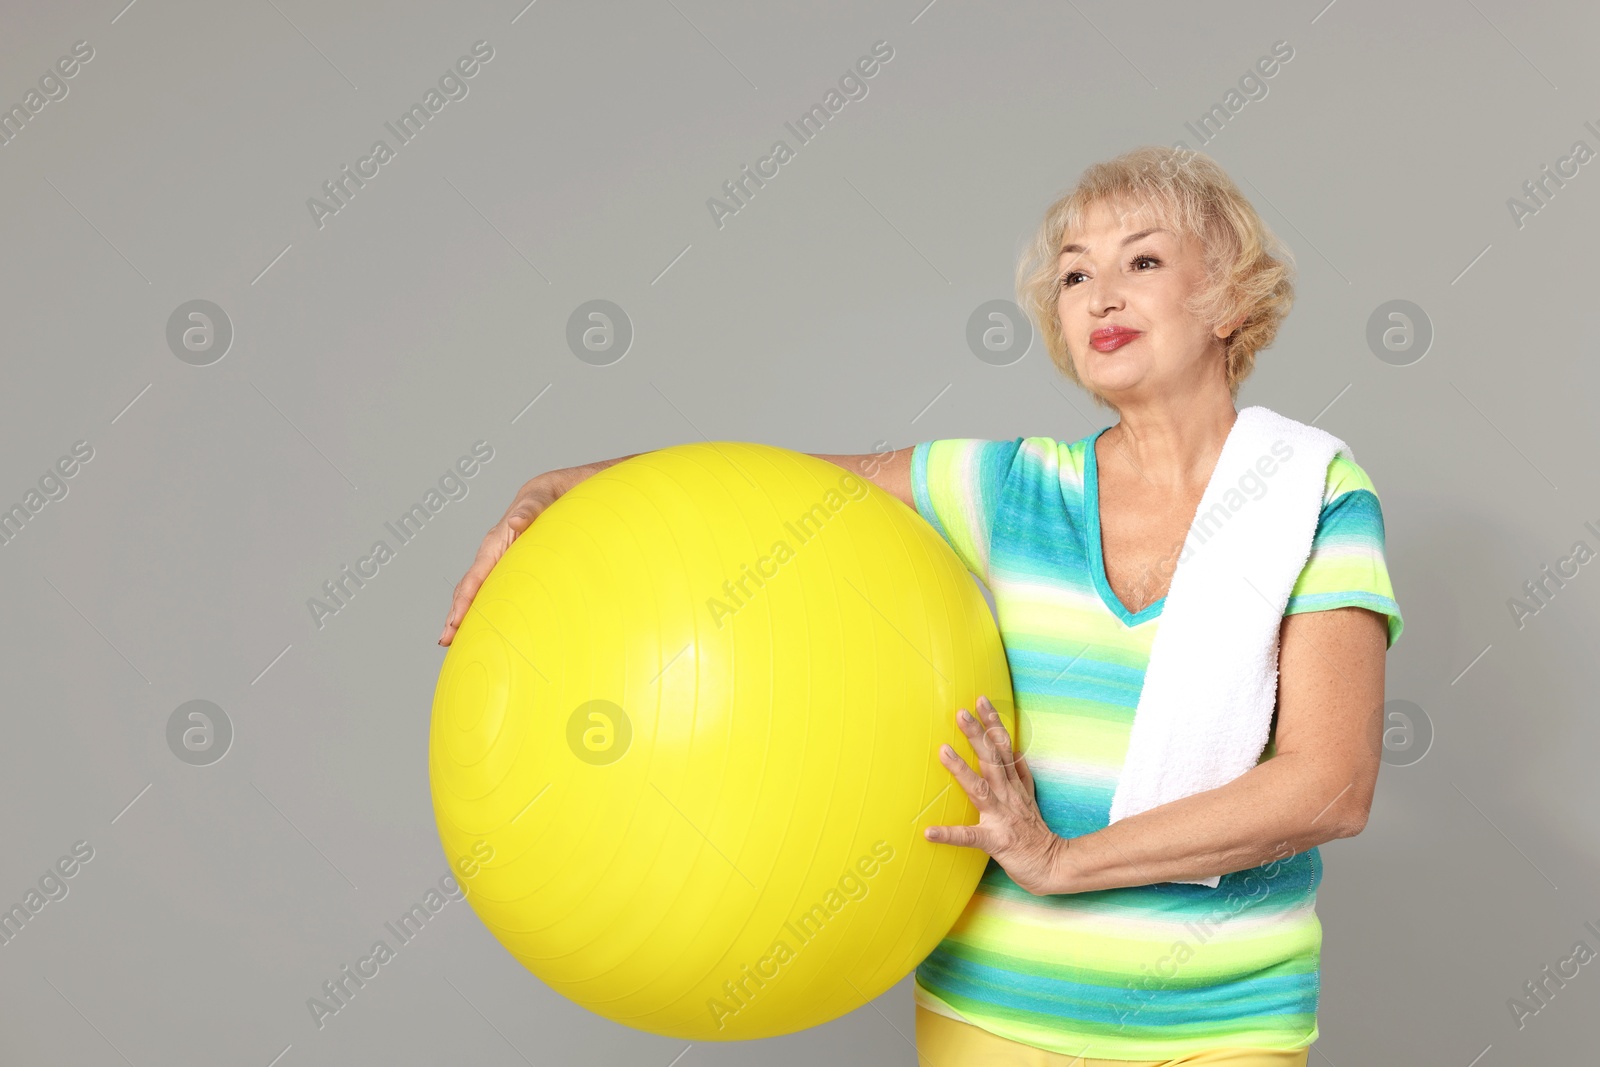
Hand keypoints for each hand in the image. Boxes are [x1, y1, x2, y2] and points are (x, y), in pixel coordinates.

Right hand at [438, 474, 560, 645]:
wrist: (553, 494)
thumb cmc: (546, 497)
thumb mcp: (540, 499)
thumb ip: (529, 509)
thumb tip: (516, 521)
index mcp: (495, 543)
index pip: (474, 577)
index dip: (463, 601)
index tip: (454, 622)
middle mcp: (492, 555)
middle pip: (469, 589)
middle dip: (456, 615)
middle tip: (446, 640)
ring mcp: (500, 563)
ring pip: (479, 592)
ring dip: (467, 615)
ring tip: (456, 639)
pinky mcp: (511, 567)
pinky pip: (495, 590)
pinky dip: (486, 607)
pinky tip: (488, 624)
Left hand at [924, 695, 1064, 895]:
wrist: (1054, 868)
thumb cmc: (1036, 834)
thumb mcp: (1031, 798)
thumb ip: (1021, 775)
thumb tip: (1014, 750)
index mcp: (1014, 787)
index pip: (1004, 748)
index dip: (993, 724)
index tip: (980, 700)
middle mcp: (1008, 797)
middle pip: (992, 760)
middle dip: (977, 735)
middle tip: (960, 713)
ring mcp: (1002, 818)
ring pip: (981, 789)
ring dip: (962, 769)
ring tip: (943, 751)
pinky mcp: (996, 841)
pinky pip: (970, 838)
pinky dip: (950, 834)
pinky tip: (929, 832)